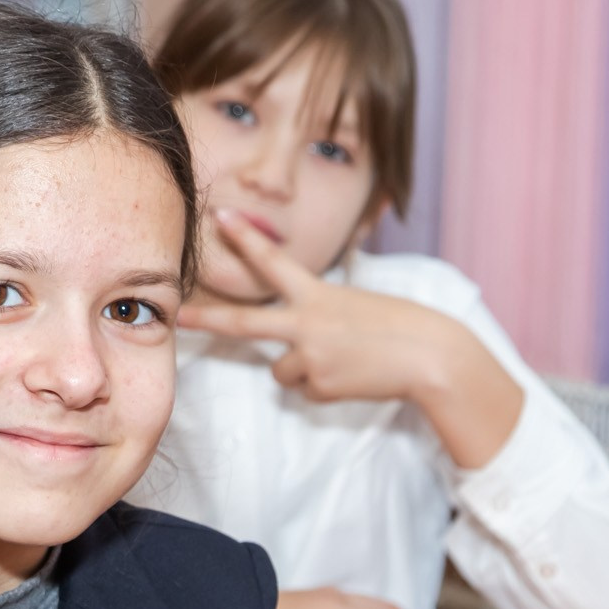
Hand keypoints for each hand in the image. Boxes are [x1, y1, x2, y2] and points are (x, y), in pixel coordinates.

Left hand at [182, 209, 521, 466]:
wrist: (430, 356)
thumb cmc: (397, 326)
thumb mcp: (353, 305)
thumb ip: (316, 314)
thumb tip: (290, 349)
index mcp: (318, 294)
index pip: (274, 261)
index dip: (245, 238)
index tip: (220, 216)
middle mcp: (307, 323)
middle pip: (245, 323)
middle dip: (207, 318)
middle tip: (178, 314)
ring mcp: (309, 356)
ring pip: (281, 371)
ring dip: (305, 370)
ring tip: (344, 360)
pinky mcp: (318, 385)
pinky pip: (305, 391)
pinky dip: (324, 387)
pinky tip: (352, 377)